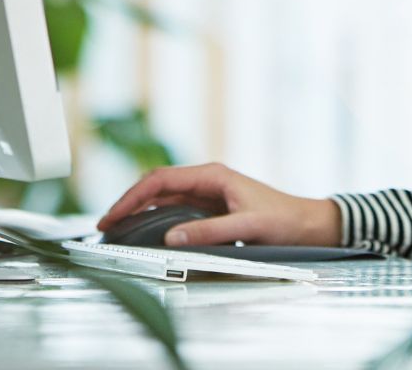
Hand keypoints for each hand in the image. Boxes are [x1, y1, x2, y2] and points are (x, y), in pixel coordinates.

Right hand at [96, 163, 342, 247]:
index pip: (162, 179)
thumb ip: (209, 231)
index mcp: (213, 175)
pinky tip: (143, 231)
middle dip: (129, 202)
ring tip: (116, 229)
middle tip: (105, 225)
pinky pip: (174, 210)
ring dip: (139, 210)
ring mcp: (208, 194)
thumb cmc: (282, 220)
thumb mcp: (248, 225)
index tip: (113, 215)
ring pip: (163, 198)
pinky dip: (154, 218)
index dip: (133, 196)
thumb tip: (170, 237)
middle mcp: (207, 180)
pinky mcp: (210, 208)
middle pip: (157, 186)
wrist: (305, 224)